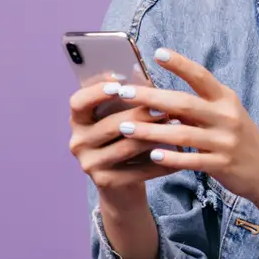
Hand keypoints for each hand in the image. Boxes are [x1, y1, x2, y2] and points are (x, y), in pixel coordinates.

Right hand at [68, 73, 188, 193]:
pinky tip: (179, 155)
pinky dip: (161, 161)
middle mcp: (78, 142)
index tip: (120, 84)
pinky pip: (138, 170)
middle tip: (165, 108)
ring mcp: (90, 164)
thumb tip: (141, 73)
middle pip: (110, 125)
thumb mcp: (120, 117)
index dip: (97, 92)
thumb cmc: (124, 140)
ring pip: (127, 147)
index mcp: (78, 121)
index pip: (78, 103)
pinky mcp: (106, 182)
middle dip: (141, 115)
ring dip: (155, 136)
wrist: (121, 185)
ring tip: (178, 127)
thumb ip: (127, 99)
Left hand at [115, 46, 258, 203]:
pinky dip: (171, 158)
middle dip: (151, 98)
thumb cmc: (237, 137)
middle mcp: (227, 117)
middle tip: (124, 93)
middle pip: (184, 104)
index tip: (157, 53)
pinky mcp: (222, 165)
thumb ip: (196, 105)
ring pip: (183, 134)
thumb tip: (156, 94)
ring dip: (151, 131)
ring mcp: (225, 142)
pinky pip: (192, 161)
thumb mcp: (224, 114)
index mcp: (225, 99)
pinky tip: (152, 155)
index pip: (201, 76)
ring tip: (125, 128)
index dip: (180, 64)